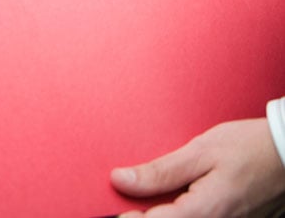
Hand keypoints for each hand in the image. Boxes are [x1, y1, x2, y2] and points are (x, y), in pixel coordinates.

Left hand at [111, 118, 284, 217]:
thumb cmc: (247, 147)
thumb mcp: (200, 151)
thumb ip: (160, 171)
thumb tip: (120, 180)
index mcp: (204, 213)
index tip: (111, 208)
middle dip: (147, 215)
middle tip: (130, 201)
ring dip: (164, 213)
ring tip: (153, 196)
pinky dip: (182, 211)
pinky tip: (176, 197)